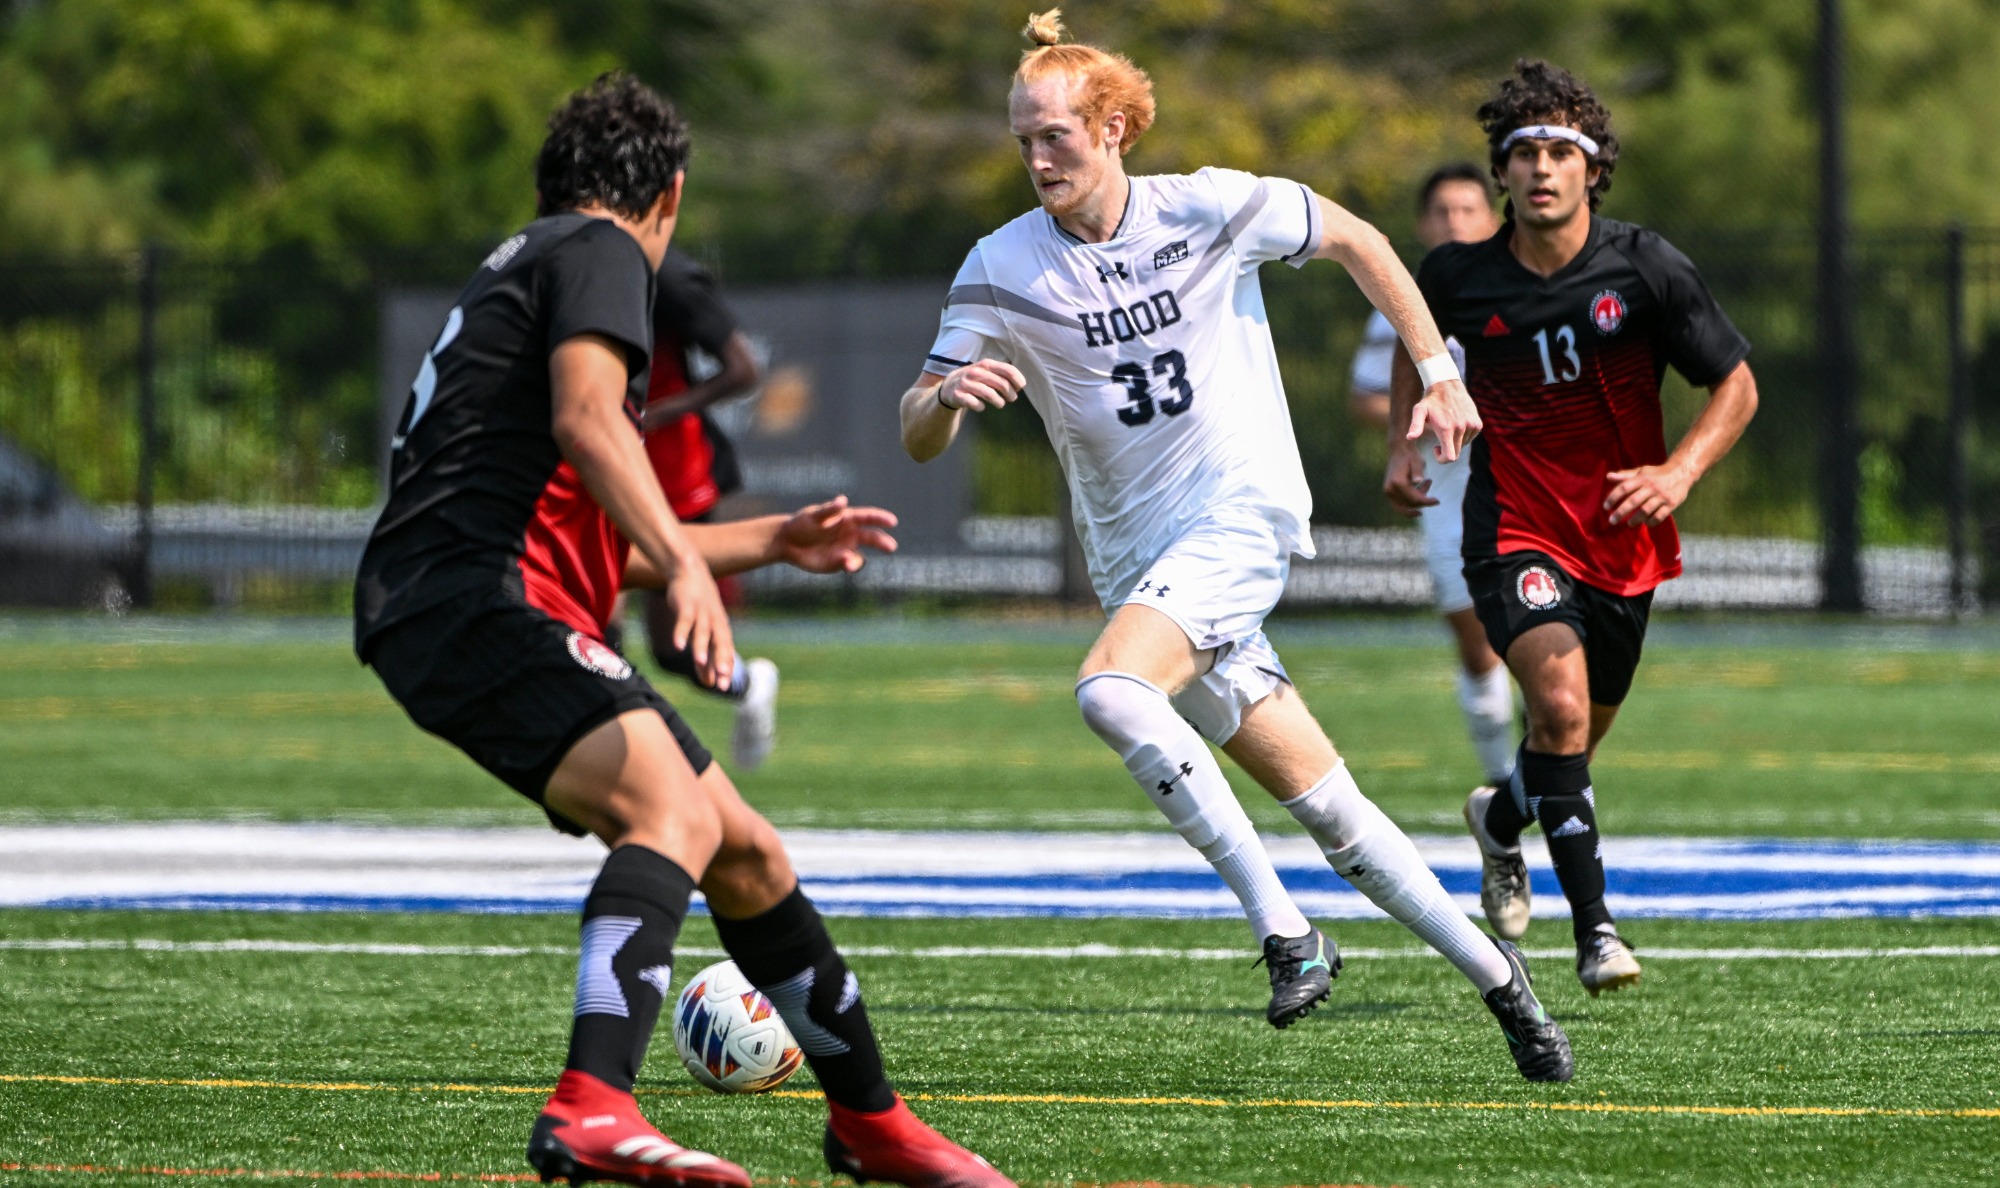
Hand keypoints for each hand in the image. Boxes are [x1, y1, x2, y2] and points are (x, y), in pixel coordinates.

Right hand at [662, 551, 734, 689]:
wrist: (690, 572)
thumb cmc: (699, 607)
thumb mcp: (704, 632)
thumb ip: (706, 659)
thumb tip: (709, 683)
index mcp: (721, 631)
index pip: (726, 653)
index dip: (726, 669)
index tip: (723, 687)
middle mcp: (715, 622)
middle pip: (720, 644)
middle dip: (721, 662)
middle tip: (722, 681)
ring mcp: (702, 613)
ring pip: (703, 632)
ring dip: (701, 648)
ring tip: (699, 663)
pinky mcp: (687, 605)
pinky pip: (684, 620)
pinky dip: (681, 632)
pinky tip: (678, 646)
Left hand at [773, 495, 898, 573]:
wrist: (788, 542)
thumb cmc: (801, 523)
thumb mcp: (813, 515)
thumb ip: (829, 510)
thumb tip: (843, 501)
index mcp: (847, 518)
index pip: (868, 517)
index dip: (881, 519)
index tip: (892, 522)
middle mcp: (851, 534)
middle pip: (872, 538)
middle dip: (882, 542)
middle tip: (891, 547)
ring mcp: (846, 549)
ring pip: (860, 556)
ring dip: (858, 560)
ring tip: (848, 564)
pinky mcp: (839, 563)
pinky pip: (849, 565)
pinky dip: (849, 566)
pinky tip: (844, 565)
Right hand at [939, 360, 1024, 410]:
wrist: (949, 386)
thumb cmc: (974, 379)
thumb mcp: (986, 371)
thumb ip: (1002, 374)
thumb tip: (1020, 384)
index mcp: (986, 364)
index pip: (1008, 370)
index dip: (1018, 380)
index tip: (1020, 388)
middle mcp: (976, 372)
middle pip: (1001, 384)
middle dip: (1010, 394)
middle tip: (1011, 398)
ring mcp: (966, 383)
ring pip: (990, 394)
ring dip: (999, 402)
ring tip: (1000, 404)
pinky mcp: (958, 395)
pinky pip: (974, 403)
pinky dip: (980, 407)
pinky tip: (981, 407)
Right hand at [1383, 441, 1435, 517]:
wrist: (1398, 450)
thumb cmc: (1410, 455)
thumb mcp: (1417, 462)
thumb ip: (1417, 472)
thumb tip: (1418, 481)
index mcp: (1397, 482)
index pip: (1414, 499)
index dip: (1427, 502)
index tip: (1437, 501)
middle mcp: (1390, 489)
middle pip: (1410, 504)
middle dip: (1423, 502)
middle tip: (1432, 493)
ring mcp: (1388, 492)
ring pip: (1405, 506)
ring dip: (1417, 500)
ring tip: (1426, 484)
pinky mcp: (1389, 492)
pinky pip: (1400, 504)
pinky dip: (1410, 501)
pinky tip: (1419, 489)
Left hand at [1405, 377, 1480, 461]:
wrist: (1447, 385)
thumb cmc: (1430, 401)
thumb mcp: (1419, 411)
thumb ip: (1415, 425)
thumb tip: (1409, 437)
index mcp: (1447, 429)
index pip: (1450, 457)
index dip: (1442, 459)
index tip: (1436, 449)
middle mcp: (1461, 428)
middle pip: (1456, 453)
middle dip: (1447, 451)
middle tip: (1439, 441)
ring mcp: (1471, 426)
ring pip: (1463, 445)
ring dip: (1455, 441)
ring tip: (1447, 428)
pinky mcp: (1477, 423)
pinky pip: (1470, 437)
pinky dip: (1463, 435)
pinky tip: (1456, 424)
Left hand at [1603, 463, 1691, 526]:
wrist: (1681, 473)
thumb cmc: (1657, 474)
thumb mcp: (1641, 471)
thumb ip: (1625, 475)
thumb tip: (1608, 476)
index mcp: (1642, 478)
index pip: (1624, 487)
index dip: (1613, 497)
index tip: (1606, 507)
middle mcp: (1651, 487)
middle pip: (1633, 501)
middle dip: (1621, 512)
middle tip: (1612, 520)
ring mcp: (1662, 496)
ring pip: (1646, 510)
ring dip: (1636, 519)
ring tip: (1629, 524)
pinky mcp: (1672, 504)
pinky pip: (1660, 516)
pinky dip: (1651, 521)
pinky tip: (1646, 522)